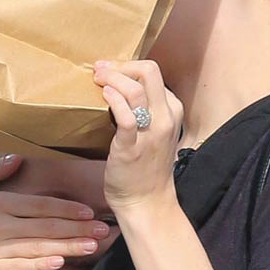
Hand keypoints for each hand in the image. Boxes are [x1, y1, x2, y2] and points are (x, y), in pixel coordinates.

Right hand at [0, 155, 111, 269]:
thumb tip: (17, 158)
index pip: (39, 204)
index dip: (66, 208)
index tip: (88, 212)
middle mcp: (0, 223)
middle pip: (45, 225)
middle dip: (77, 228)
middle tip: (103, 230)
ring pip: (38, 245)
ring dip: (67, 245)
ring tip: (92, 245)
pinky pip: (20, 265)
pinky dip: (40, 263)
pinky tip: (59, 260)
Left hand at [94, 59, 185, 213]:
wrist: (147, 204)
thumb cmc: (146, 169)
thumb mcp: (156, 134)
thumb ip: (146, 112)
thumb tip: (120, 90)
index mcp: (172, 112)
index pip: (153, 75)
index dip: (129, 67)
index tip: (111, 72)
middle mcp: (166, 119)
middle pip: (149, 71)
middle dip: (121, 65)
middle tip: (102, 71)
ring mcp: (151, 133)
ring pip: (135, 88)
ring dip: (112, 78)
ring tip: (97, 81)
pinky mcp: (132, 147)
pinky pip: (125, 115)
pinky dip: (112, 100)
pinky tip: (103, 97)